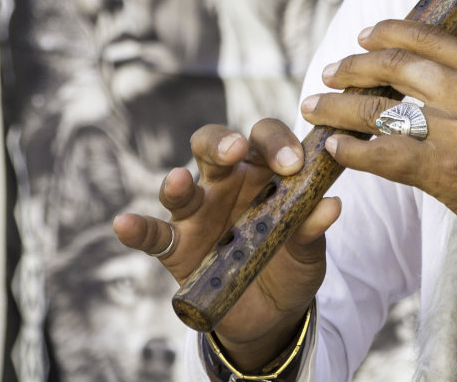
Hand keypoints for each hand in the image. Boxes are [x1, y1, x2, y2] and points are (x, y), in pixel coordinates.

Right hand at [113, 120, 339, 370]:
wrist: (271, 317)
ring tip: (179, 179)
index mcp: (264, 173)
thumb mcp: (309, 253)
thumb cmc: (291, 267)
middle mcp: (227, 184)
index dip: (277, 143)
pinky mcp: (176, 247)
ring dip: (177, 181)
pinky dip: (137, 229)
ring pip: (181, 186)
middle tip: (237, 150)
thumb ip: (313, 230)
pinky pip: (152, 235)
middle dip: (222, 142)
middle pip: (215, 146)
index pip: (266, 140)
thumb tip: (332, 206)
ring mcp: (198, 213)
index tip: (293, 163)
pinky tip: (124, 224)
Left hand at [302, 20, 456, 265]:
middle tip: (328, 73)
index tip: (361, 37)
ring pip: (380, 108)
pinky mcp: (445, 170)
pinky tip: (336, 149)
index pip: (426, 35)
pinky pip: (383, 153)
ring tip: (316, 109)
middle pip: (395, 65)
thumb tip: (438, 46)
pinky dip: (352, 150)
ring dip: (338, 108)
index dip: (385, 33)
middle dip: (353, 67)